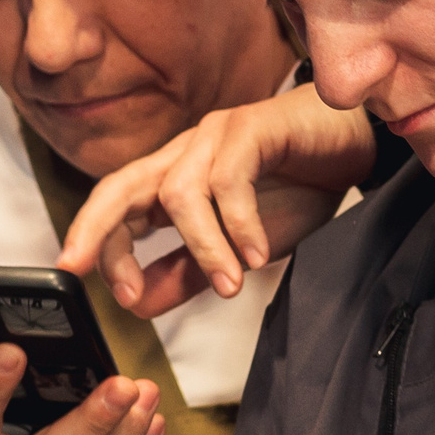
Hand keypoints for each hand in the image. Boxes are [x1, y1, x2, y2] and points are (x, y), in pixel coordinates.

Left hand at [56, 86, 375, 317]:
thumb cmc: (296, 188)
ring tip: (230, 285)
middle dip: (95, 227)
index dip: (101, 246)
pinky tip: (258, 256)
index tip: (114, 295)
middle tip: (82, 266)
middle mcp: (183, 154)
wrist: (352, 144)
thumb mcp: (234, 248)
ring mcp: (213, 137)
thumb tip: (137, 305)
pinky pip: (229, 179)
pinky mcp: (250, 129)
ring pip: (180, 193)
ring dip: (202, 247)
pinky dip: (239, 224)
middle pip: (120, 185)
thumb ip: (187, 273)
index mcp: (171, 179)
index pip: (116, 209)